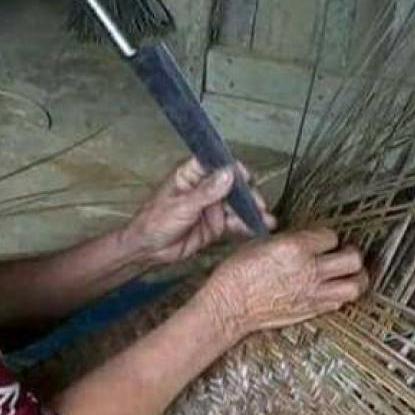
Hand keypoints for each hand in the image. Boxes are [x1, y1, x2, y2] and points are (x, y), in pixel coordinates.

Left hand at [121, 158, 275, 266]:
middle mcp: (204, 188)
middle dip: (248, 194)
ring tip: (266, 219)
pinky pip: (234, 223)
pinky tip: (257, 228)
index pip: (217, 164)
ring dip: (251, 211)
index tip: (247, 177)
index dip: (234, 168)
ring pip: (237, 205)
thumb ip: (206, 192)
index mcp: (191, 175)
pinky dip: (246, 225)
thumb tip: (228, 174)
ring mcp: (211, 207)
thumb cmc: (154, 222)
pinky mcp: (215, 225)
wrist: (148, 250)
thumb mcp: (182, 206)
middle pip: (232, 185)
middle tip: (258, 204)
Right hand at [195, 228, 368, 337]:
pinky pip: (338, 302)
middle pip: (353, 259)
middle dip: (352, 254)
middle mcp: (309, 270)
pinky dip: (339, 295)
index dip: (327, 236)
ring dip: (356, 278)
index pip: (330, 236)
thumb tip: (306, 240)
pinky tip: (332, 290)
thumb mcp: (261, 242)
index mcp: (296, 248)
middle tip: (347, 252)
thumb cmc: (238, 274)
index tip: (323, 239)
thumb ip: (290, 240)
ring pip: (354, 286)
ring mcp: (312, 293)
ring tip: (350, 274)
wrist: (230, 305)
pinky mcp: (310, 310)